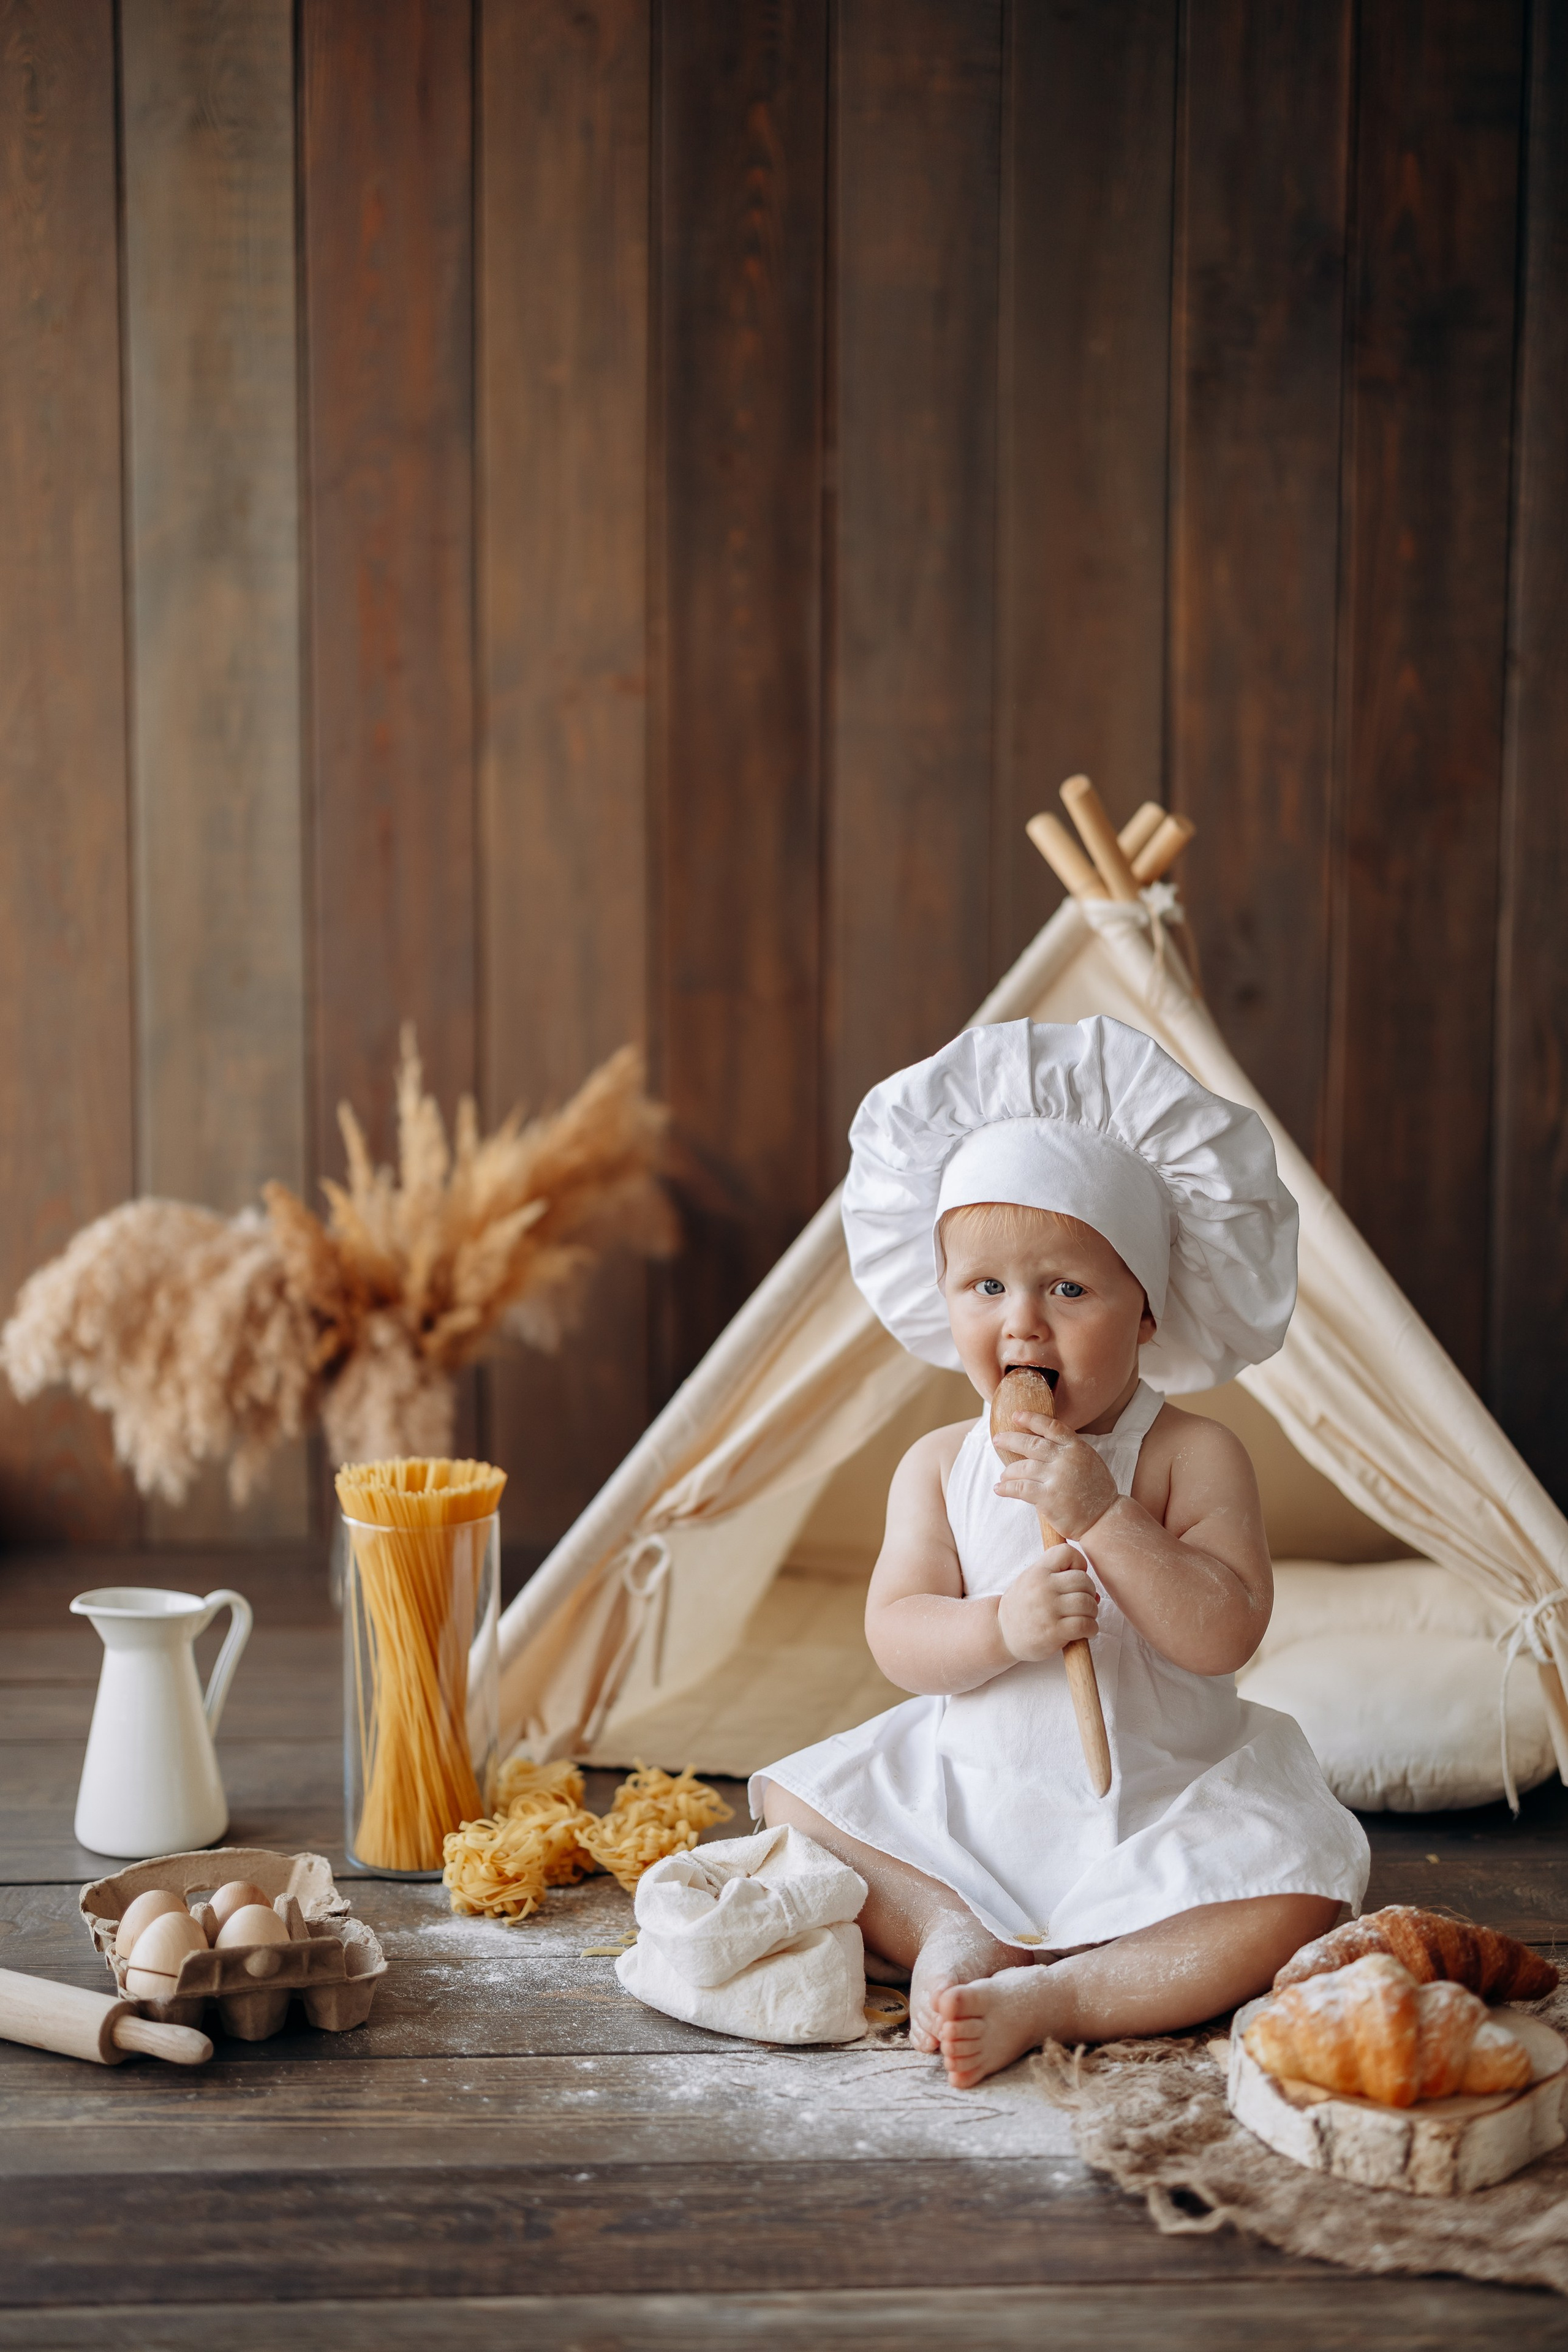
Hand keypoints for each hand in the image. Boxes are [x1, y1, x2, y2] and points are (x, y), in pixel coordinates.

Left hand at [992, 1415, 1118, 1538]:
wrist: (1106, 1518)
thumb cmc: (1097, 1492)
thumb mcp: (1089, 1461)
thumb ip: (1069, 1451)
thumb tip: (1044, 1442)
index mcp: (1077, 1448)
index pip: (1051, 1426)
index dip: (1032, 1419)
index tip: (1016, 1415)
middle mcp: (1066, 1459)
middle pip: (1032, 1444)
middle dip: (1011, 1440)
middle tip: (997, 1439)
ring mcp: (1057, 1478)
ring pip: (1023, 1467)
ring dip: (1008, 1471)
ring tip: (1003, 1476)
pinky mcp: (1048, 1498)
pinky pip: (1020, 1488)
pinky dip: (1006, 1488)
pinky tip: (999, 1488)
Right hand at [997, 1547, 1098, 1662]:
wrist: (1001, 1633)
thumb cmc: (1022, 1606)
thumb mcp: (1030, 1580)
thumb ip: (1057, 1578)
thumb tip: (1095, 1594)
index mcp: (1037, 1571)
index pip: (1067, 1552)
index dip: (1078, 1563)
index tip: (1074, 1577)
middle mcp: (1042, 1587)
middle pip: (1083, 1581)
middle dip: (1089, 1592)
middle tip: (1083, 1603)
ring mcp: (1048, 1610)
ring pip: (1088, 1603)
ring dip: (1092, 1612)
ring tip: (1084, 1617)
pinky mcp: (1053, 1631)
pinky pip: (1085, 1624)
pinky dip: (1091, 1628)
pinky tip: (1086, 1630)